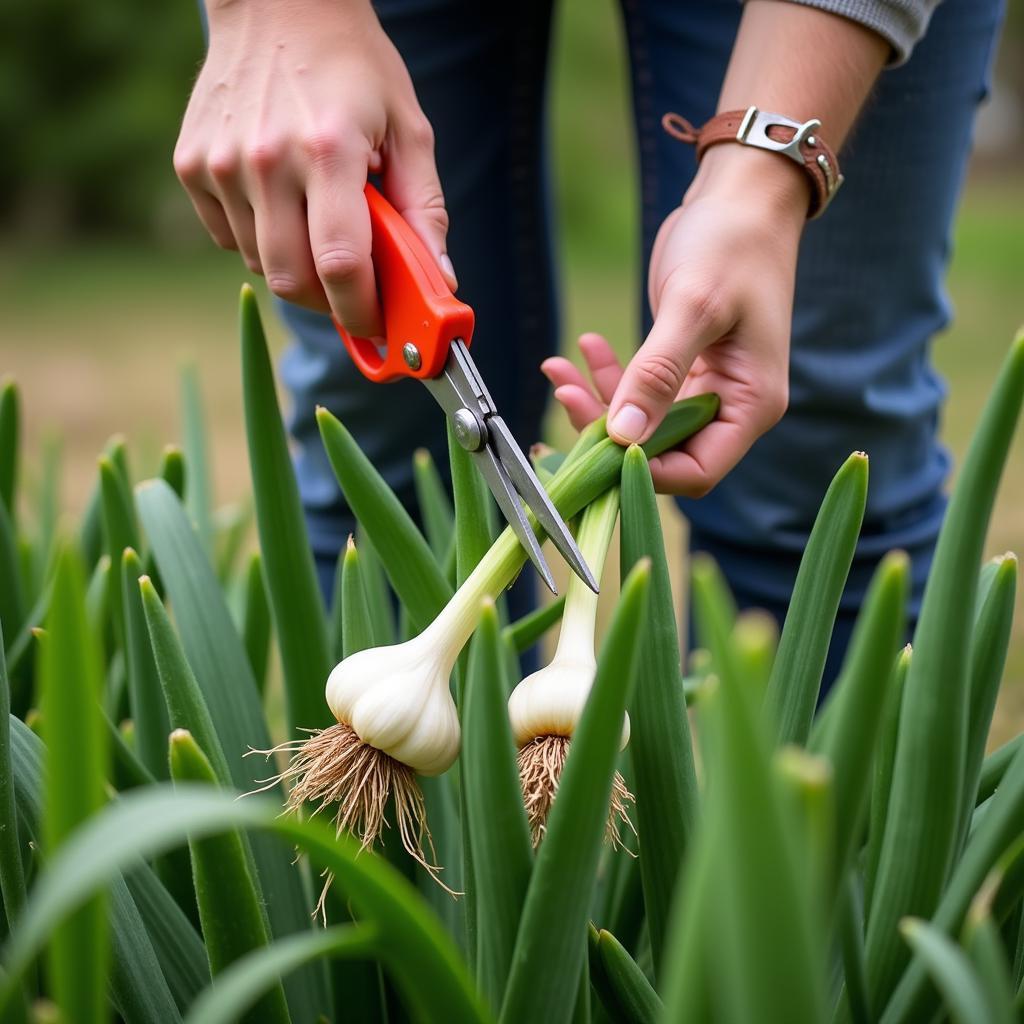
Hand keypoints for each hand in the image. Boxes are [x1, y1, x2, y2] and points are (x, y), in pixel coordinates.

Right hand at [174, 0, 453, 335]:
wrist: (277, 0)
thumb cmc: (354, 66)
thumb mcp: (408, 129)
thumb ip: (425, 210)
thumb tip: (439, 283)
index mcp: (328, 150)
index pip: (341, 265)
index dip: (363, 311)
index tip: (380, 327)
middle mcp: (266, 159)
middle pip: (293, 280)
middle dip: (329, 301)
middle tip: (353, 290)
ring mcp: (220, 163)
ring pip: (261, 264)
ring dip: (296, 265)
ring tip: (318, 223)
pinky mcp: (191, 164)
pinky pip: (229, 238)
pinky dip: (260, 239)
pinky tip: (281, 202)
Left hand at [543, 146, 805, 495]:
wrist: (742, 195)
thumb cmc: (732, 243)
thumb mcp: (692, 306)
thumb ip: (658, 374)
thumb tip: (623, 436)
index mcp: (751, 404)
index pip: (696, 472)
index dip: (643, 470)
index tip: (597, 444)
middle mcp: (732, 407)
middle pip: (663, 451)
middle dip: (609, 432)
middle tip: (563, 394)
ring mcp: (707, 389)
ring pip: (644, 423)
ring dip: (599, 401)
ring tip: (558, 367)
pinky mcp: (685, 369)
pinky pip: (641, 390)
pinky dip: (609, 374)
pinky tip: (583, 345)